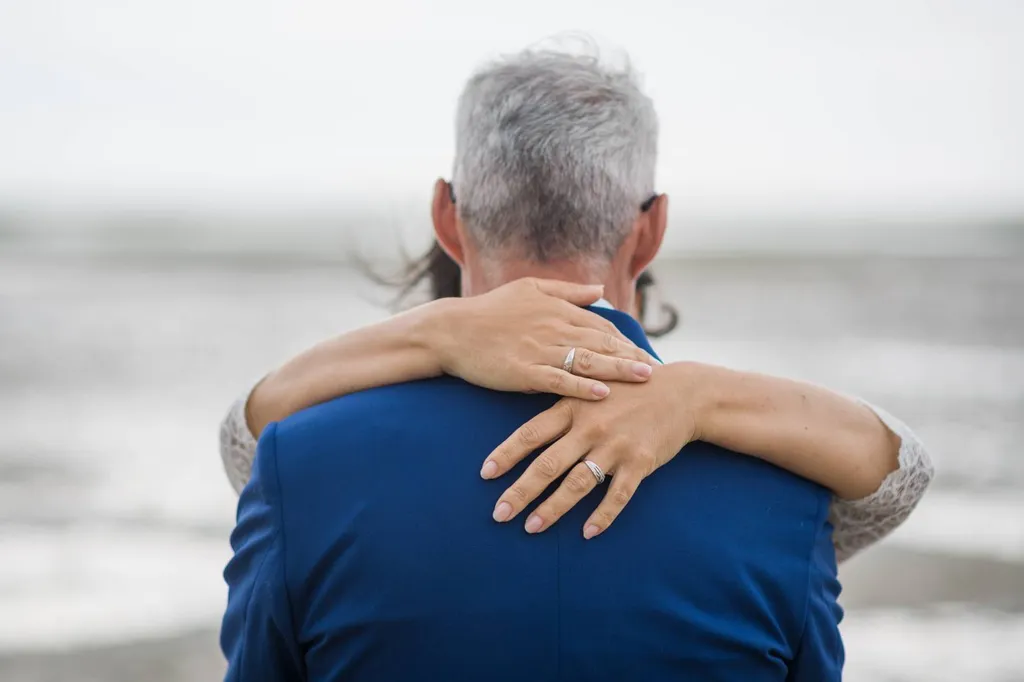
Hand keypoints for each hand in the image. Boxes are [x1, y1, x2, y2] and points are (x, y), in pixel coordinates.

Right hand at [432, 278, 656, 400]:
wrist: (450, 330)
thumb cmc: (488, 310)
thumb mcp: (529, 289)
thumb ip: (567, 291)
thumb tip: (600, 290)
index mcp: (557, 309)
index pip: (602, 327)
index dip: (627, 342)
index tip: (648, 355)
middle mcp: (553, 327)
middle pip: (602, 343)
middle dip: (633, 357)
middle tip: (660, 372)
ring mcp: (539, 350)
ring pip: (587, 360)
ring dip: (618, 370)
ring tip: (645, 378)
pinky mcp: (523, 371)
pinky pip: (559, 380)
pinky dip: (582, 387)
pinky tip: (604, 394)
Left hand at [481, 363, 701, 537]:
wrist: (681, 392)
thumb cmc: (629, 391)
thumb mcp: (591, 388)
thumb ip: (561, 407)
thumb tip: (527, 428)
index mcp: (573, 407)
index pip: (531, 433)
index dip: (506, 454)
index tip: (485, 474)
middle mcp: (590, 427)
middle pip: (548, 465)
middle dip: (520, 492)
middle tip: (499, 514)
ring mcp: (616, 445)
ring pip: (577, 484)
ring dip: (552, 509)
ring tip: (531, 527)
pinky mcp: (641, 462)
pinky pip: (618, 494)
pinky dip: (603, 515)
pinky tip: (588, 533)